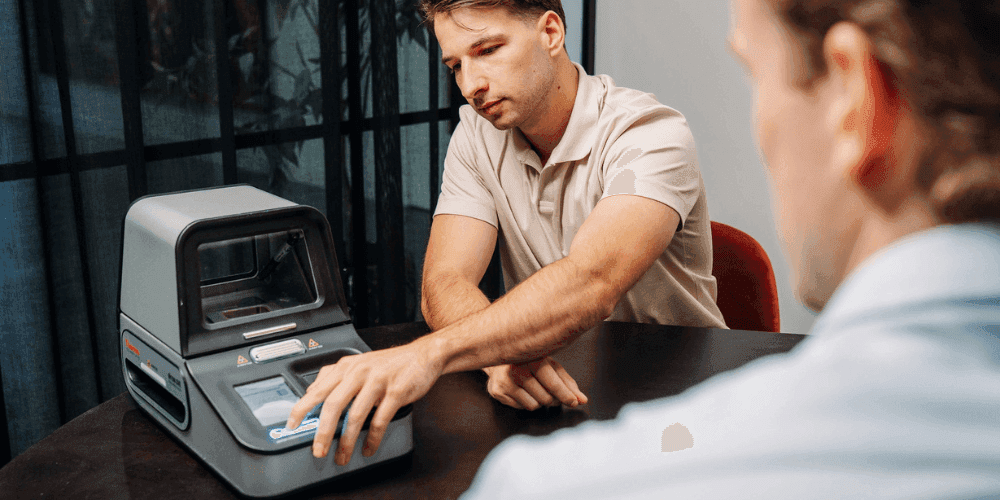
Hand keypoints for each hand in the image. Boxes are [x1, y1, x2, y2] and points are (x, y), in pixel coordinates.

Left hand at [285, 341, 442, 464]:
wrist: (423, 355)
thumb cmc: (390, 363)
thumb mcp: (358, 363)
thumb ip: (335, 376)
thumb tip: (312, 390)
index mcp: (347, 366)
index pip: (318, 389)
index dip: (302, 408)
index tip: (292, 425)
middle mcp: (359, 372)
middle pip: (333, 404)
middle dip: (323, 432)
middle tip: (318, 449)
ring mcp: (378, 382)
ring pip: (356, 415)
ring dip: (347, 441)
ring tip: (342, 455)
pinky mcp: (396, 392)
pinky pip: (380, 420)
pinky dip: (372, 438)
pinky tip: (368, 447)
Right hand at [484, 357, 587, 409]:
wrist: (499, 357)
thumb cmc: (530, 361)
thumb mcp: (551, 366)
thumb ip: (567, 383)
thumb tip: (583, 400)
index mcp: (532, 357)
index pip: (552, 383)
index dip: (565, 395)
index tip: (574, 402)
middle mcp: (516, 369)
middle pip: (545, 398)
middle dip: (552, 399)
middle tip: (551, 392)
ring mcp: (505, 381)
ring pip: (533, 405)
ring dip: (539, 401)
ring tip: (535, 388)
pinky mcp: (497, 392)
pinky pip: (521, 408)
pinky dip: (526, 402)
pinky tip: (522, 391)